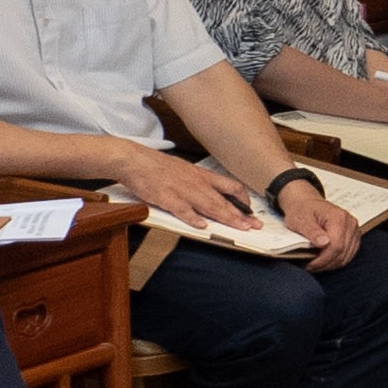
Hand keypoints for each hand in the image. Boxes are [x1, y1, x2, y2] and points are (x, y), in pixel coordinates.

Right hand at [120, 148, 253, 226]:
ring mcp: (182, 190)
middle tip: (254, 225)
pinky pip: (182, 209)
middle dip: (241, 215)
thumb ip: (198, 182)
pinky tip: (202, 226)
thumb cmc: (156, 165)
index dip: (243, 200)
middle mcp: (196, 183)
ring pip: (209, 205)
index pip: (231, 186)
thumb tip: (210, 192)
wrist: (133, 159)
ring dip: (226, 218)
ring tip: (239, 228)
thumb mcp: (184, 170)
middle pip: (223, 200)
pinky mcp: (165, 197)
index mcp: (201, 175)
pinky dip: (193, 218)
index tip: (250, 211)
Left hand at [276, 182, 362, 270]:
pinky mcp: (354, 236)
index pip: (336, 245)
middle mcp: (350, 223)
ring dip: (331, 264)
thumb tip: (324, 243)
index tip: (309, 265)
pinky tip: (324, 261)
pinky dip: (337, 260)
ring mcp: (354, 230)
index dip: (323, 259)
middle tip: (310, 267)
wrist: (307, 203)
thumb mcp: (300, 220)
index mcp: (339, 217)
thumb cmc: (302, 210)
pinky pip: (349, 254)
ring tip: (316, 265)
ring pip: (347, 256)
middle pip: (343, 252)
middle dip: (326, 264)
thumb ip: (312, 232)